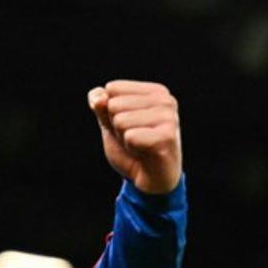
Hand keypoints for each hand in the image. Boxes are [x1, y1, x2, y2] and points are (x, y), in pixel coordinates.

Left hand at [88, 80, 182, 194]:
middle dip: (116, 127)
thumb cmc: (131, 147)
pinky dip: (130, 148)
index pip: (112, 89)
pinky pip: (130, 136)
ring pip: (121, 120)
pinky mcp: (167, 136)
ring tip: (139, 145)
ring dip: (123, 138)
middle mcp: (166, 100)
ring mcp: (169, 117)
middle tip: (133, 138)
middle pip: (114, 105)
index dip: (110, 112)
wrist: (149, 178)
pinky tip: (144, 152)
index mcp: (155, 91)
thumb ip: (100, 106)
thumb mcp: (109, 123)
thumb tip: (98, 96)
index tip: (127, 126)